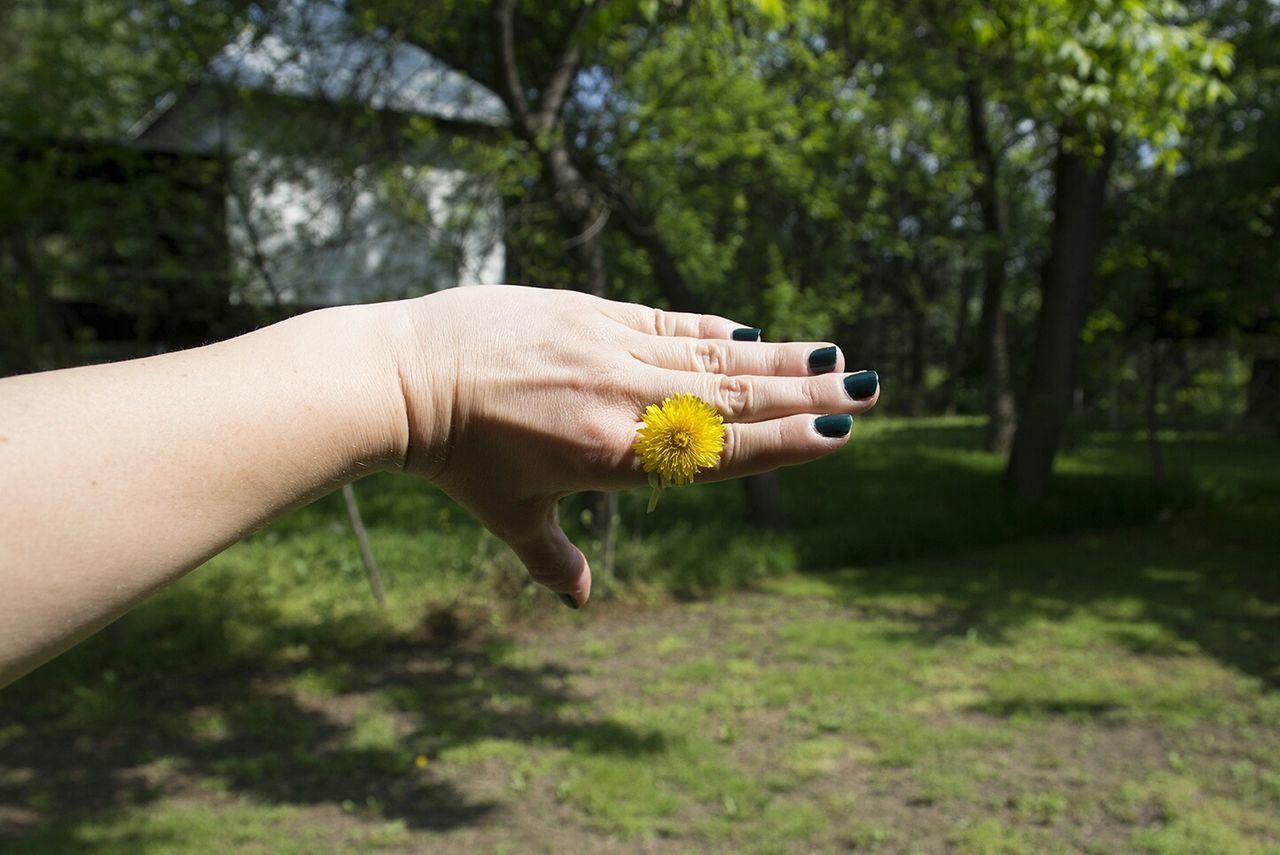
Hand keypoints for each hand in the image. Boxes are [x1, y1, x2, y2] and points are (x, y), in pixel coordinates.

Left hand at [394, 285, 880, 606]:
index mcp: (612, 459)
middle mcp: (622, 402)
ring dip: (777, 358)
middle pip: (732, 399)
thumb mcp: (508, 516)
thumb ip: (552, 558)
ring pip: (710, 356)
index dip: (782, 443)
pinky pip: (663, 322)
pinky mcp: (586, 311)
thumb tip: (577, 601)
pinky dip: (710, 329)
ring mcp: (607, 348)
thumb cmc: (452, 458)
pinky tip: (749, 332)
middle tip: (869, 391)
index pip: (716, 453)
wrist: (401, 378)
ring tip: (836, 358)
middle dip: (806, 396)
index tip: (838, 435)